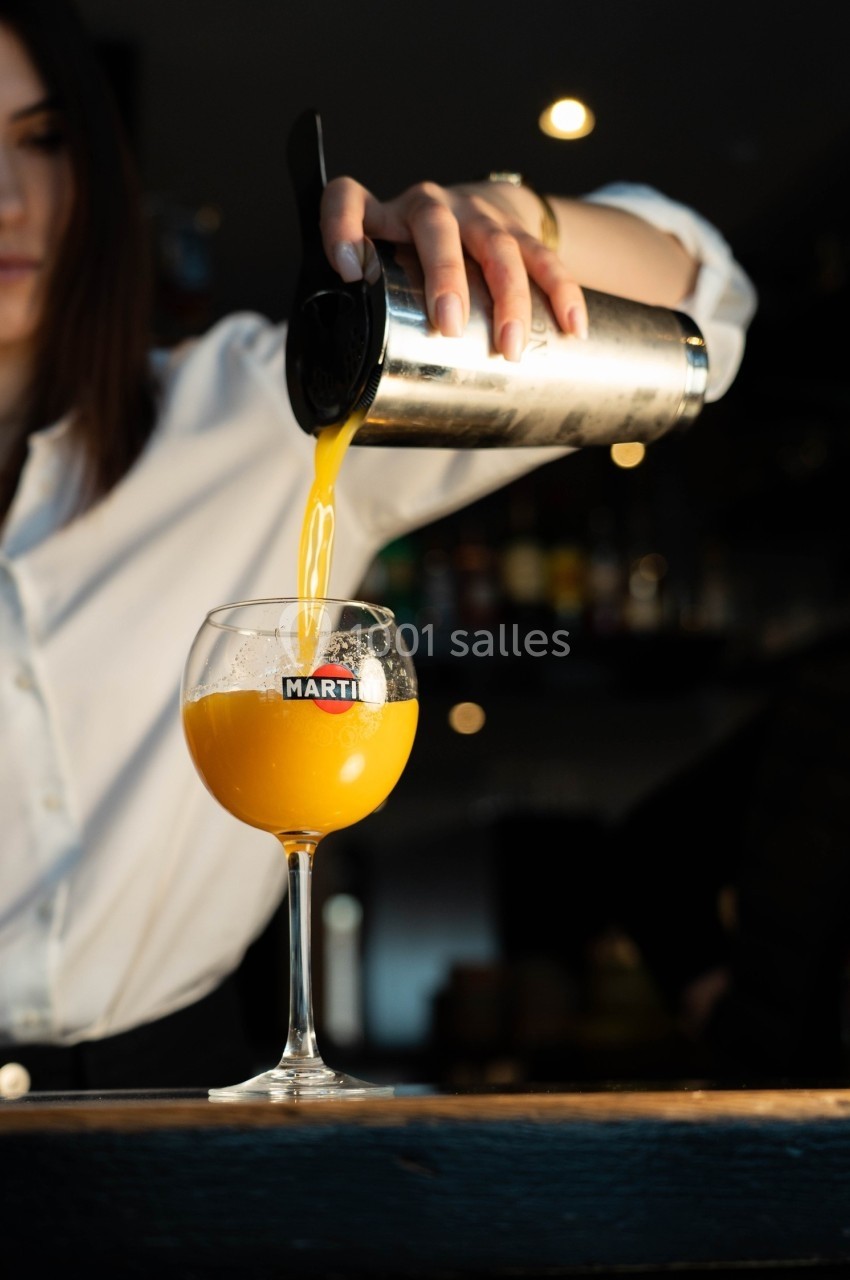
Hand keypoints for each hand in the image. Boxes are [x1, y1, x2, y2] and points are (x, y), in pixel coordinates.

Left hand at [320, 177, 587, 361]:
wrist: (471, 211)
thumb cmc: (413, 263)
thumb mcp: (383, 276)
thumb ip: (367, 316)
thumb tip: (348, 407)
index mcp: (382, 215)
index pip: (348, 199)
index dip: (341, 228)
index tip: (348, 268)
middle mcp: (428, 205)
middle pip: (437, 227)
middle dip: (445, 276)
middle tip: (449, 325)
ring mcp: (476, 216)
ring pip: (496, 246)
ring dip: (508, 298)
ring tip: (510, 349)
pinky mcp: (518, 231)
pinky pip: (544, 258)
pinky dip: (562, 293)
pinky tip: (572, 328)